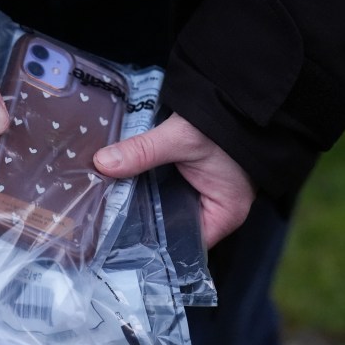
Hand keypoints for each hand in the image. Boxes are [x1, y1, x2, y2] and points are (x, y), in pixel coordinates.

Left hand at [94, 114, 255, 247]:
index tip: (120, 240)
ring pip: (167, 209)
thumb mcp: (181, 139)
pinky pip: (168, 191)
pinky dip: (150, 187)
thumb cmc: (226, 123)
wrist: (241, 97)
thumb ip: (142, 152)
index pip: (185, 247)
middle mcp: (217, 212)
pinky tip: (125, 187)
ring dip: (144, 204)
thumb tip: (103, 163)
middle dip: (142, 222)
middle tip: (107, 223)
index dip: (154, 244)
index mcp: (224, 216)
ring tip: (110, 207)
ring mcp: (208, 195)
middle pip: (173, 228)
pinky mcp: (197, 180)